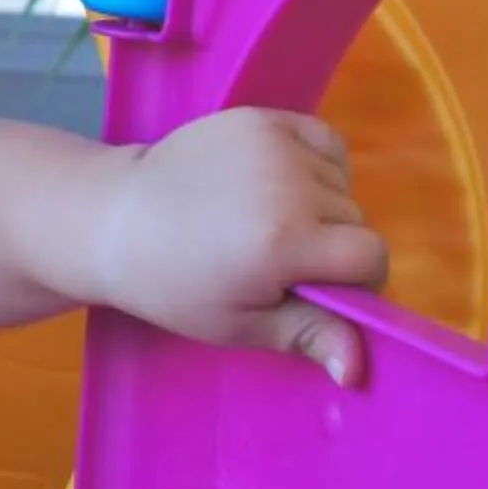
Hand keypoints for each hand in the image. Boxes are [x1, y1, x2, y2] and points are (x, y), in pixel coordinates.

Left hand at [91, 108, 390, 385]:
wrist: (116, 220)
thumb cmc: (175, 284)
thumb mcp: (240, 323)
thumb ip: (308, 336)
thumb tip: (357, 370)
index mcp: (286, 241)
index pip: (371, 256)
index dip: (356, 280)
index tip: (317, 290)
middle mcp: (288, 185)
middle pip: (355, 219)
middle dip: (332, 245)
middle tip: (276, 259)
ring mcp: (274, 144)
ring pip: (342, 182)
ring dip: (322, 204)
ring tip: (267, 220)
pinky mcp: (260, 118)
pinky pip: (324, 141)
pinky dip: (316, 162)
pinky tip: (279, 184)